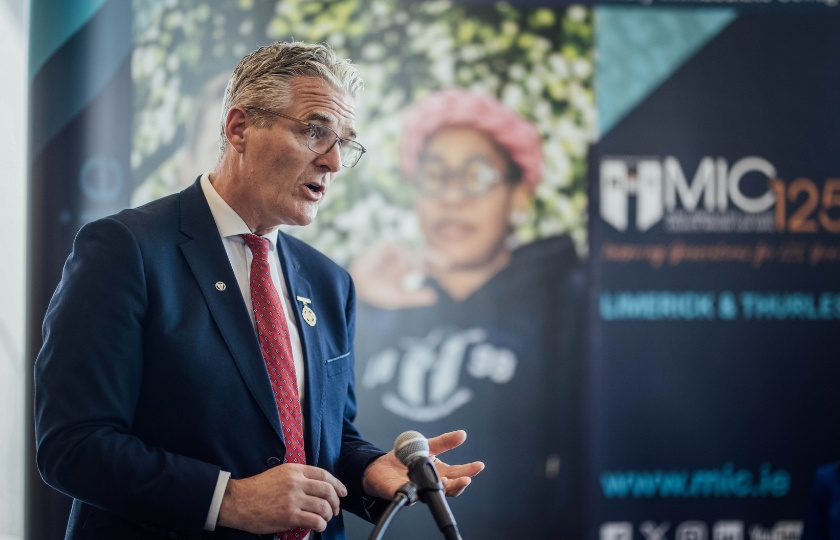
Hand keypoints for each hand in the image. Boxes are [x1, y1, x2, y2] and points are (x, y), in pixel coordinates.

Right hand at [217, 463, 346, 533]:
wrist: (238, 501)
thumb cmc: (256, 489)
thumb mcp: (279, 474)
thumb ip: (298, 477)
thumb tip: (316, 488)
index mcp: (294, 470)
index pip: (324, 474)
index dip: (337, 484)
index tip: (342, 492)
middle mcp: (296, 482)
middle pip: (328, 490)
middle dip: (336, 502)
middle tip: (335, 509)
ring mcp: (293, 499)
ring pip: (324, 506)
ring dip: (328, 515)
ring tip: (325, 519)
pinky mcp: (289, 515)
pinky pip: (315, 520)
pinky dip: (321, 525)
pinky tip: (318, 526)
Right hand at [348, 241, 445, 308]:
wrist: (357, 290)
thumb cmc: (376, 294)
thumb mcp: (398, 298)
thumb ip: (416, 298)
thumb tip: (435, 297)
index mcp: (404, 268)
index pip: (424, 263)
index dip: (435, 262)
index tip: (448, 266)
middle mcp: (400, 258)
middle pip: (421, 254)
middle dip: (433, 257)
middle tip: (447, 263)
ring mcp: (392, 251)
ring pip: (411, 252)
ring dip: (416, 262)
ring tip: (419, 271)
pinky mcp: (383, 246)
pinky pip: (398, 248)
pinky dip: (404, 256)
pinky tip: (406, 266)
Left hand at [361, 430, 484, 499]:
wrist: (380, 466)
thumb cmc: (406, 458)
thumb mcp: (427, 446)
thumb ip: (444, 442)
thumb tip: (463, 434)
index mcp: (438, 473)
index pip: (457, 475)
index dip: (468, 472)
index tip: (478, 466)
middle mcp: (430, 485)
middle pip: (449, 489)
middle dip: (459, 485)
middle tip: (466, 480)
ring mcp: (417, 491)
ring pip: (432, 494)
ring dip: (441, 488)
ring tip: (446, 481)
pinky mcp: (400, 493)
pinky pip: (407, 493)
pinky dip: (412, 490)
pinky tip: (415, 485)